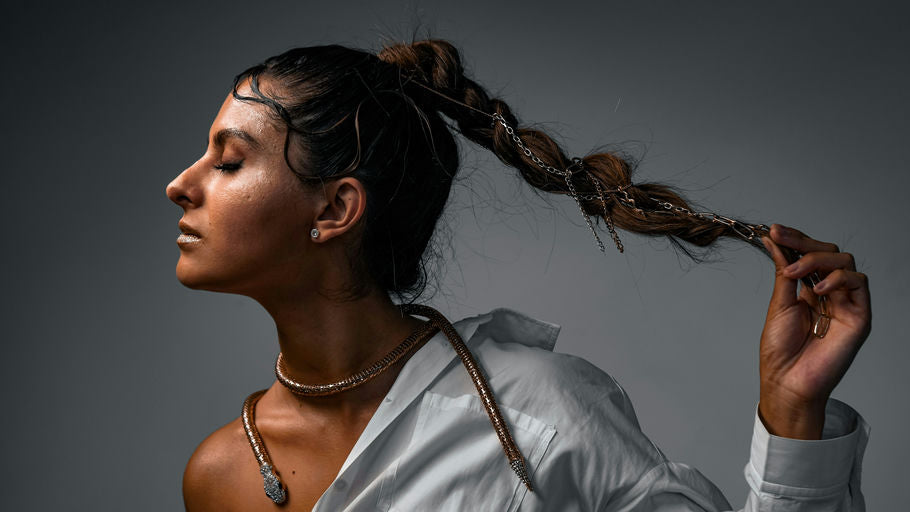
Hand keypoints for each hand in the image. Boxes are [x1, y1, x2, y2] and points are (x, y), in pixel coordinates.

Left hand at [757, 224, 870, 438]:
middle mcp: (831, 293)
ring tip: (792, 272)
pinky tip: (817, 288)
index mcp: (810, 290)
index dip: (795, 239)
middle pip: (829, 252)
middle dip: (803, 242)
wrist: (786, 381)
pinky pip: (859, 283)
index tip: (774, 230)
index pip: (810, 254)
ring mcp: (846, 303)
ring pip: (844, 262)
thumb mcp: (779, 303)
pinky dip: (838, 278)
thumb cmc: (780, 350)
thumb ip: (783, 272)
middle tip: (780, 237)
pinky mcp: (860, 316)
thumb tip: (773, 241)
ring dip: (816, 259)